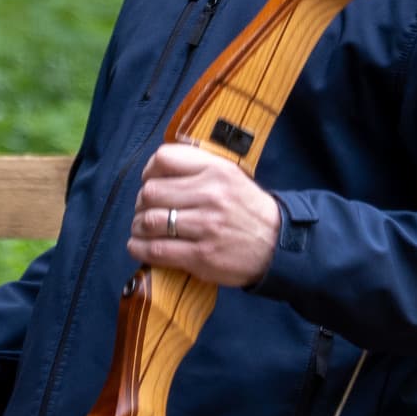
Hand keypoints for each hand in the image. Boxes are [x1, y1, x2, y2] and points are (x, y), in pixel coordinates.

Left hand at [126, 142, 281, 288]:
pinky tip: (140, 246)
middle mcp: (210, 195)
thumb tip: (156, 169)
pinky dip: (140, 248)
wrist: (278, 245)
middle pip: (151, 191)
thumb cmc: (248, 210)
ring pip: (149, 221)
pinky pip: (157, 250)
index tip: (151, 181)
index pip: (164, 159)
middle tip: (145, 210)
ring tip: (142, 229)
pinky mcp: (201, 255)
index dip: (149, 171)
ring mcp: (205, 226)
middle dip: (141, 203)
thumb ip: (198, 168)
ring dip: (138, 226)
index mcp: (216, 171)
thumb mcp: (231, 176)